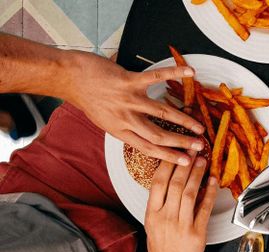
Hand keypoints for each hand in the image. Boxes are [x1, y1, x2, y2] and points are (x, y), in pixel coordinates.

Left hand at [63, 51, 204, 165]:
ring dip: (184, 120)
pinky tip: (190, 72)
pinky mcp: (128, 81)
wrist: (68, 78)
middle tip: (199, 146)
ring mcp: (128, 99)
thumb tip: (144, 134)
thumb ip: (125, 128)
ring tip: (199, 126)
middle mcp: (125, 118)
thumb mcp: (104, 121)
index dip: (169, 156)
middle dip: (182, 142)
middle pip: (159, 135)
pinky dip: (174, 73)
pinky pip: (155, 77)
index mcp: (120, 131)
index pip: (148, 148)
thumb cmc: (87, 98)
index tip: (186, 162)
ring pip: (162, 112)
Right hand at [145, 156, 216, 251]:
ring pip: (190, 194)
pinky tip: (213, 181)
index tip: (175, 151)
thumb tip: (173, 177)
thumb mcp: (153, 222)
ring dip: (197, 175)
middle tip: (193, 149)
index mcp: (152, 213)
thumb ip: (161, 201)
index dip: (168, 164)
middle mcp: (165, 218)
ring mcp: (181, 226)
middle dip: (185, 164)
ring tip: (202, 161)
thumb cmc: (161, 244)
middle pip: (176, 185)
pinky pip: (205, 209)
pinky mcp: (197, 233)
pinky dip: (210, 193)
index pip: (158, 183)